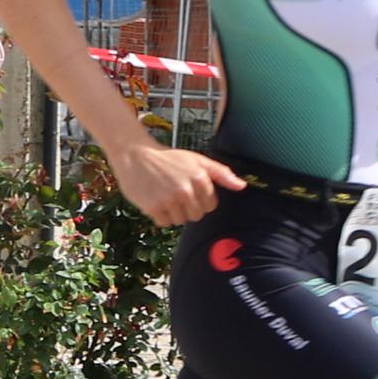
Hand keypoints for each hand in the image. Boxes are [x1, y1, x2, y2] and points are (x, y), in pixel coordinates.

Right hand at [106, 135, 244, 227]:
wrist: (136, 155)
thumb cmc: (169, 158)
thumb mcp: (197, 160)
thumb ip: (221, 174)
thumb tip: (242, 186)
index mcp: (200, 178)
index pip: (210, 206)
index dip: (200, 201)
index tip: (189, 190)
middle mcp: (186, 189)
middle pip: (196, 216)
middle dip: (187, 208)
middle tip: (175, 193)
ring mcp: (169, 199)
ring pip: (180, 221)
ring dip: (173, 213)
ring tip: (164, 195)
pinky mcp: (154, 207)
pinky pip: (164, 223)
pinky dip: (160, 216)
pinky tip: (155, 200)